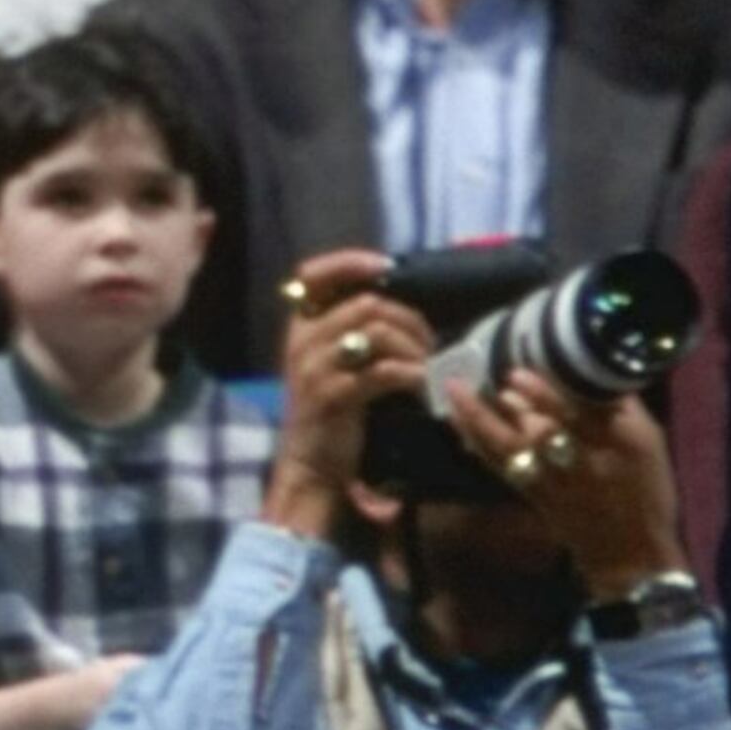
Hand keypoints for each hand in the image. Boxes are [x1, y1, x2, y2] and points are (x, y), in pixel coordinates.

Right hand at [266, 249, 435, 543]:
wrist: (310, 466)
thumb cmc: (332, 410)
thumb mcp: (332, 363)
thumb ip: (351, 329)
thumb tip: (396, 296)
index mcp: (300, 328)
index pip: (312, 275)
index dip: (350, 262)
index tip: (386, 265)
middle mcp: (301, 343)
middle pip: (366, 304)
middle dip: (408, 318)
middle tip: (429, 340)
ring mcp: (314, 369)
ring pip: (376, 332)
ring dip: (414, 345)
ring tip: (430, 362)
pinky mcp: (333, 397)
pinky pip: (383, 372)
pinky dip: (411, 374)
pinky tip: (423, 385)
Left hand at [441, 367, 689, 596]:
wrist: (630, 554)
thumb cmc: (646, 493)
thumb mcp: (650, 443)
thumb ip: (624, 407)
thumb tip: (597, 369)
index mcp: (618, 443)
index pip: (579, 412)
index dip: (544, 394)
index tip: (518, 374)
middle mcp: (581, 462)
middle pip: (536, 430)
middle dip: (504, 405)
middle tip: (475, 379)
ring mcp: (552, 482)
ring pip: (510, 448)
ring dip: (479, 421)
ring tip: (455, 394)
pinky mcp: (534, 497)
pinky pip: (501, 468)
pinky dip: (480, 445)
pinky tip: (463, 427)